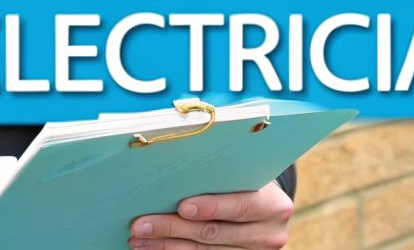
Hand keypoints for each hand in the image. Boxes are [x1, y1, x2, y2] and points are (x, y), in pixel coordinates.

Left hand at [127, 180, 292, 248]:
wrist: (265, 209)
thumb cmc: (246, 182)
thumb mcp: (244, 175)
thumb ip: (222, 175)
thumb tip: (173, 170)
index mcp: (274, 205)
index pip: (241, 206)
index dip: (211, 207)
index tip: (182, 206)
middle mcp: (269, 234)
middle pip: (214, 233)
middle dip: (173, 228)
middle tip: (141, 224)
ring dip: (166, 245)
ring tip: (139, 237)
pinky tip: (153, 247)